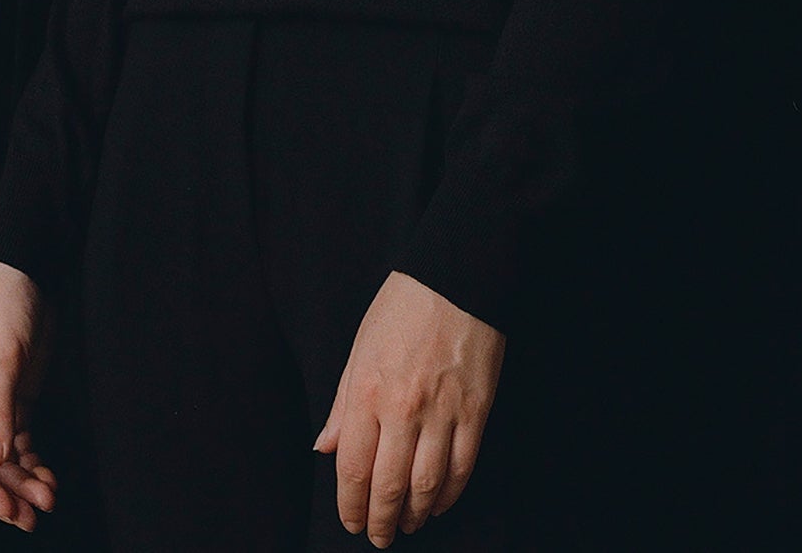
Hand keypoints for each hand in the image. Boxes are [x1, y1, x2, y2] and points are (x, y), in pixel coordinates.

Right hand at [0, 261, 59, 530]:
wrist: (28, 271)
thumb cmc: (2, 306)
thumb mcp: (1, 358)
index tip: (5, 506)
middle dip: (5, 492)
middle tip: (31, 517)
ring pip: (3, 457)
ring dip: (23, 481)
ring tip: (48, 501)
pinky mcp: (16, 399)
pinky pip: (20, 441)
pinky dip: (34, 461)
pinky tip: (48, 478)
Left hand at [316, 271, 504, 543]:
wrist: (456, 276)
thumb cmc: (403, 306)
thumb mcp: (360, 347)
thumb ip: (343, 404)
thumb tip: (325, 447)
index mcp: (367, 392)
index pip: (353, 468)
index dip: (350, 505)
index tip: (351, 522)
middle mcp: (403, 408)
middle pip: (388, 485)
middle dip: (380, 521)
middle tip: (378, 537)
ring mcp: (442, 412)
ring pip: (426, 485)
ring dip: (414, 514)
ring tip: (406, 524)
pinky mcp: (476, 410)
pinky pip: (462, 467)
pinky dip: (449, 494)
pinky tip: (439, 502)